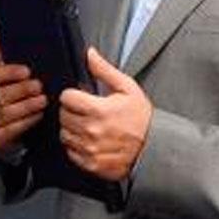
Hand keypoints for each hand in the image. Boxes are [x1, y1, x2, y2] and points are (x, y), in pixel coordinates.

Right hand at [0, 23, 45, 154]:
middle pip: (0, 95)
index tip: (26, 71)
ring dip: (28, 106)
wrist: (2, 131)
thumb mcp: (0, 75)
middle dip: (23, 90)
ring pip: (7, 113)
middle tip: (39, 85)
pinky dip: (28, 121)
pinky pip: (11, 129)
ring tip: (43, 99)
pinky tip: (38, 115)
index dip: (7, 72)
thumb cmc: (2, 98)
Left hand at [58, 48, 151, 181]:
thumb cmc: (142, 118)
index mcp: (99, 110)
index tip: (80, 98)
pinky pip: (70, 152)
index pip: (66, 98)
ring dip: (73, 129)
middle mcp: (91, 130)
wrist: (155, 147)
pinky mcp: (91, 164)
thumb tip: (90, 54)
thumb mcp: (128, 88)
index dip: (73, 95)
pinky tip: (90, 141)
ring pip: (64, 134)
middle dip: (72, 111)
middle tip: (86, 112)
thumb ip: (105, 70)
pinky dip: (77, 146)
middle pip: (63, 116)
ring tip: (89, 127)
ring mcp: (90, 149)